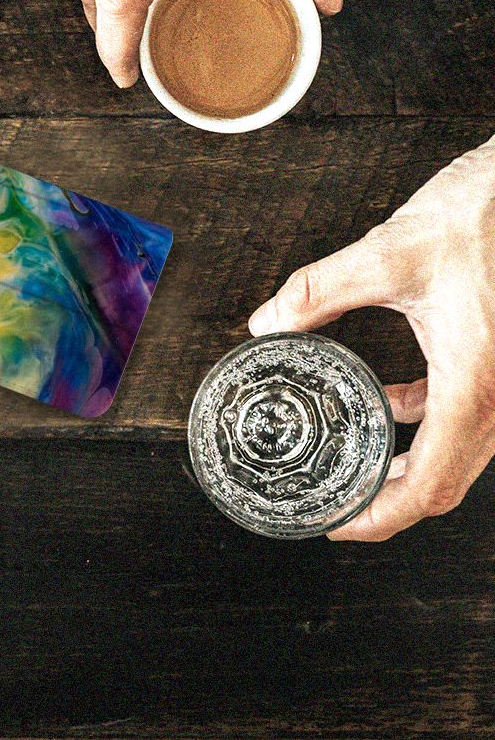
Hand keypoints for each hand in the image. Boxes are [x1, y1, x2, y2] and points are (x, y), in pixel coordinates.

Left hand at [249, 138, 494, 540]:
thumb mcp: (388, 253)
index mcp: (478, 381)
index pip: (431, 484)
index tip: (339, 525)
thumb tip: (266, 323)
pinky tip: (389, 400)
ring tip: (356, 460)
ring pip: (459, 449)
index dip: (383, 516)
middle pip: (447, 481)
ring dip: (408, 462)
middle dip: (390, 500)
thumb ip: (317, 292)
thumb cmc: (484, 214)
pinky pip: (465, 411)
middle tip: (338, 503)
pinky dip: (424, 418)